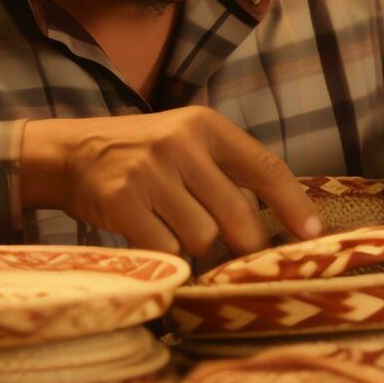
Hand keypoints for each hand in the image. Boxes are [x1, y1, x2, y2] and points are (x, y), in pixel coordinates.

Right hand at [20, 108, 321, 257]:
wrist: (70, 154)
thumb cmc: (142, 155)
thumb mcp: (186, 143)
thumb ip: (227, 171)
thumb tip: (283, 222)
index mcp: (206, 126)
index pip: (265, 166)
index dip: (294, 204)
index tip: (313, 233)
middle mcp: (180, 144)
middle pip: (237, 215)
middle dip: (244, 245)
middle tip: (239, 256)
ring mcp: (149, 172)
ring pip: (202, 237)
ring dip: (195, 247)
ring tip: (175, 230)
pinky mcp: (121, 201)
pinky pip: (165, 249)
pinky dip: (165, 255)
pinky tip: (151, 239)